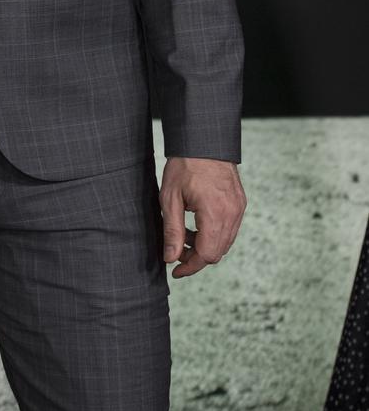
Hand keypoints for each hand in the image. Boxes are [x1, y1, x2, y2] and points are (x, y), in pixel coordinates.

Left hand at [159, 156, 245, 277]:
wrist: (203, 140)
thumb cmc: (184, 165)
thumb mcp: (170, 197)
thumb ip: (172, 230)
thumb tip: (170, 257)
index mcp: (215, 213)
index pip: (207, 254)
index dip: (190, 266)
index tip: (175, 270)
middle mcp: (232, 214)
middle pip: (217, 252)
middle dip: (195, 257)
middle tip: (175, 250)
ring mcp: (239, 208)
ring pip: (224, 242)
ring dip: (204, 245)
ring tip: (183, 234)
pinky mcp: (240, 203)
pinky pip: (229, 229)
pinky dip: (213, 233)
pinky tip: (196, 224)